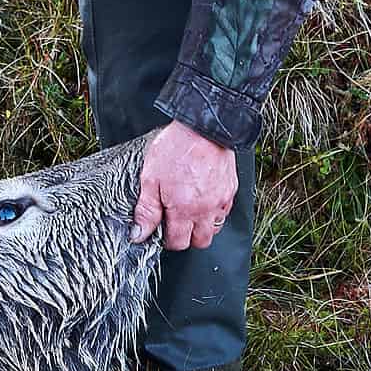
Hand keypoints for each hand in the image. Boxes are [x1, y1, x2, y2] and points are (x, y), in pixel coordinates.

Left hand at [130, 122, 238, 250]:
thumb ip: (146, 210)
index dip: (167, 239)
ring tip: (190, 211)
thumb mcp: (150, 178)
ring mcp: (220, 201)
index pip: (178, 243)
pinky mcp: (230, 190)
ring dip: (202, 226)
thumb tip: (139, 234)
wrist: (203, 127)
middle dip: (187, 237)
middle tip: (176, 222)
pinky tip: (203, 199)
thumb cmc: (176, 148)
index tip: (162, 229)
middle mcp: (205, 210)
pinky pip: (224, 211)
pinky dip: (214, 212)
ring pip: (214, 229)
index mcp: (183, 209)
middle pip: (200, 242)